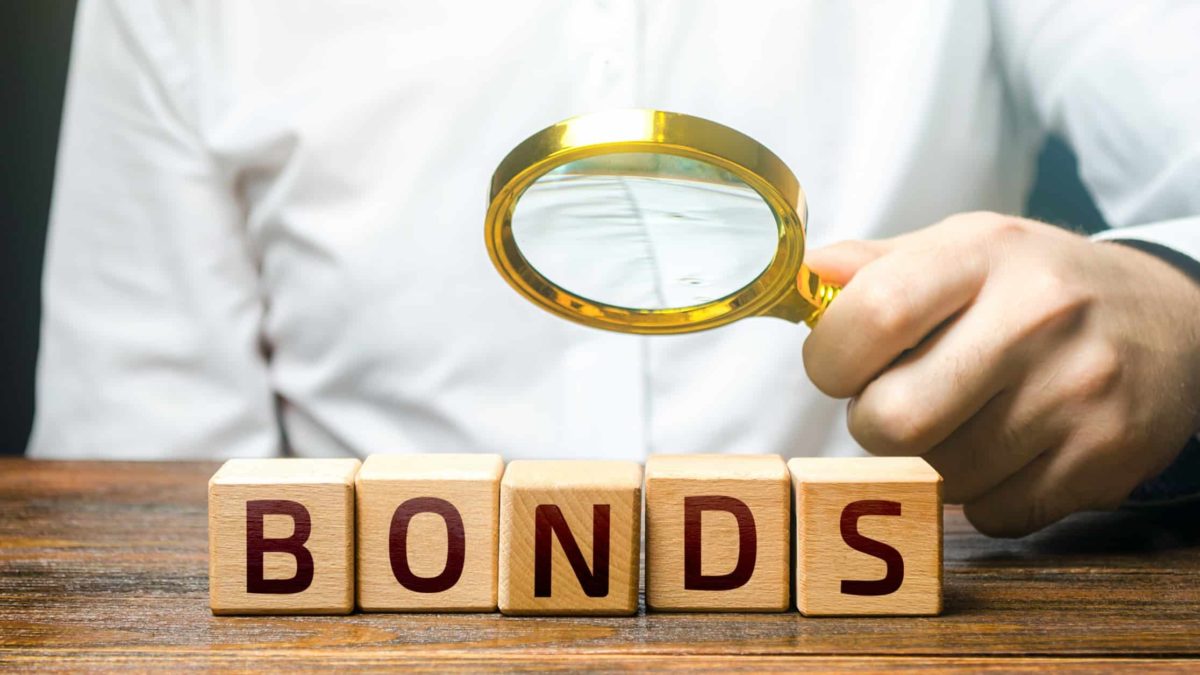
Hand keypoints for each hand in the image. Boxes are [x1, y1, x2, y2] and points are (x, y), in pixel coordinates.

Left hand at [802, 212, 1199, 536]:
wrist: (1171, 319)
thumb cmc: (1037, 285)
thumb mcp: (966, 246)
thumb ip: (879, 264)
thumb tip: (810, 276)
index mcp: (985, 253)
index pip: (872, 314)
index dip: (829, 358)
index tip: (837, 366)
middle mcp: (1037, 317)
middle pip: (892, 418)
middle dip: (873, 422)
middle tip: (898, 400)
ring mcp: (1077, 391)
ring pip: (938, 476)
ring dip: (929, 460)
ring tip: (962, 419)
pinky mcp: (1105, 457)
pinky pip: (993, 513)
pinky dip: (984, 495)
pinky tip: (1008, 450)